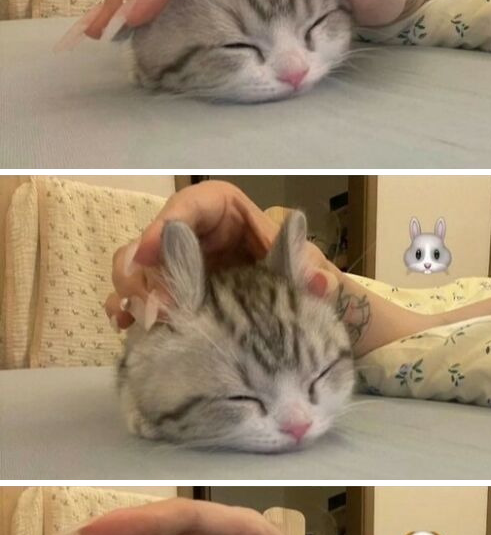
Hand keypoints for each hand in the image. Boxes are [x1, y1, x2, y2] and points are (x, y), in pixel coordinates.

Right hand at [106, 180, 336, 329]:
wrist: (286, 306)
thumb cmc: (291, 269)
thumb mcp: (303, 266)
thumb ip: (310, 271)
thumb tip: (319, 283)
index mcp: (220, 209)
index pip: (186, 206)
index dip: (162, 227)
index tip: (149, 254)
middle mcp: (189, 231)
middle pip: (149, 239)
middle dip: (146, 272)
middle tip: (156, 306)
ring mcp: (171, 261)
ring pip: (134, 266)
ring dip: (133, 293)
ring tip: (146, 321)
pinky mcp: (163, 289)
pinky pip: (133, 294)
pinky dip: (128, 309)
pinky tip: (128, 327)